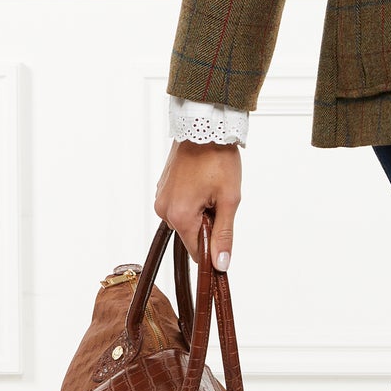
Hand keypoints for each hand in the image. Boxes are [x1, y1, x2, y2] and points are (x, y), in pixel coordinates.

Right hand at [153, 139, 241, 271]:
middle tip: (220, 199)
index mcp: (179, 216)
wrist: (204, 126)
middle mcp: (164, 210)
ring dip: (201, 211)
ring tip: (211, 188)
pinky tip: (203, 183)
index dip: (213, 249)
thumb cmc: (217, 158)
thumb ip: (224, 235)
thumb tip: (220, 264)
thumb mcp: (229, 199)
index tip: (225, 238)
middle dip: (208, 224)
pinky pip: (180, 205)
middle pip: (191, 234)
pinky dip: (194, 201)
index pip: (196, 252)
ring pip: (186, 219)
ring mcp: (161, 198)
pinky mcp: (163, 188)